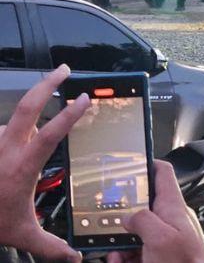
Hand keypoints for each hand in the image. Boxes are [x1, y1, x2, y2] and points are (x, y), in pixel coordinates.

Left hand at [0, 65, 88, 261]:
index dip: (70, 114)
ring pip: (12, 121)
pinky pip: (0, 132)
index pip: (51, 133)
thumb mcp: (21, 233)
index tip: (84, 98)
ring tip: (26, 141)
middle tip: (64, 70)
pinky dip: (7, 137)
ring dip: (22, 123)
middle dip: (48, 83)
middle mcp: (6, 148)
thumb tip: (73, 257)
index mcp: (22, 166)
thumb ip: (50, 245)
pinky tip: (6, 154)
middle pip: (29, 105)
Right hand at [105, 161, 203, 262]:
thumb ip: (143, 219)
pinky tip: (117, 260)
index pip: (163, 174)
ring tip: (112, 251)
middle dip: (121, 214)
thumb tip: (129, 216)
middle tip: (104, 219)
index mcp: (173, 207)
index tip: (127, 162)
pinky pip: (134, 252)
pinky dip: (122, 257)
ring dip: (118, 241)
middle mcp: (168, 221)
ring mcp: (162, 240)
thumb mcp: (160, 236)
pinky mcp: (157, 257)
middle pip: (141, 206)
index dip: (146, 163)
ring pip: (134, 233)